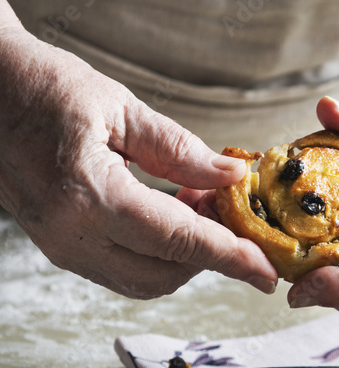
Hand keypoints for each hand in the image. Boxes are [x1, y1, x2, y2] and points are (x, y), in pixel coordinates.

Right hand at [0, 27, 276, 297]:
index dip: (230, 258)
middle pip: (164, 274)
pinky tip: (174, 214)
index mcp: (88, 195)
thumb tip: (232, 178)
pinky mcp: (57, 245)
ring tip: (204, 207)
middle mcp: (70, 234)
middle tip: (236, 215)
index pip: (178, 241)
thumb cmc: (43, 87)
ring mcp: (59, 246)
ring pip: (142, 280)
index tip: (267, 273)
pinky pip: (120, 267)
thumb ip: (180, 150)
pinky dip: (156, 253)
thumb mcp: (119, 108)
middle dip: (210, 257)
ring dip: (184, 257)